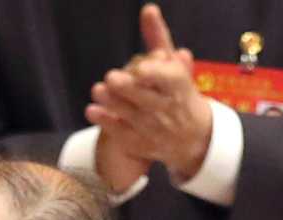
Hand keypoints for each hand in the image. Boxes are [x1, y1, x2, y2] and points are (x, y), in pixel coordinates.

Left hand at [88, 5, 216, 180]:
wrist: (191, 136)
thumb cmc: (176, 91)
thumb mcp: (172, 65)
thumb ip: (157, 38)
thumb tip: (148, 9)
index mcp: (177, 84)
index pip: (167, 79)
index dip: (154, 74)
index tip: (141, 70)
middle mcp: (166, 107)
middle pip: (146, 97)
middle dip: (129, 89)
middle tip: (112, 78)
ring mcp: (153, 127)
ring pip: (130, 114)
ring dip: (113, 102)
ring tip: (97, 90)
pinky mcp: (140, 142)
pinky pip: (120, 133)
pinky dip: (106, 122)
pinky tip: (92, 111)